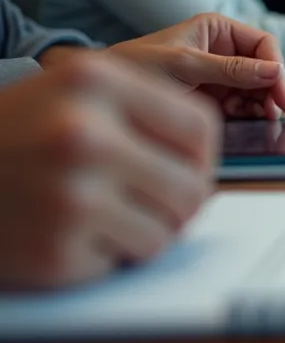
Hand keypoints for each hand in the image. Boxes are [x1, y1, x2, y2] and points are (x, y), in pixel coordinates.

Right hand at [0, 54, 219, 289]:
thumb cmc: (13, 137)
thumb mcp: (72, 93)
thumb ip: (142, 110)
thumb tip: (207, 160)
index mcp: (96, 81)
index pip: (200, 127)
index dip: (202, 157)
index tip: (185, 169)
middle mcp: (85, 134)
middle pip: (193, 187)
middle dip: (178, 204)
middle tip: (147, 203)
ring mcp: (71, 195)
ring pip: (167, 231)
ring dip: (145, 231)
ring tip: (103, 216)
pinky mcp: (57, 250)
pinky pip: (126, 261)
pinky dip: (108, 254)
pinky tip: (70, 233)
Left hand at [106, 13, 284, 119]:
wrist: (100, 92)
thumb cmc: (135, 66)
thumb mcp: (184, 65)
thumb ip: (230, 69)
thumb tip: (274, 72)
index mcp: (217, 30)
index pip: (263, 44)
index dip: (276, 67)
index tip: (279, 94)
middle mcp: (222, 51)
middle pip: (264, 68)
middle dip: (270, 89)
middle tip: (274, 113)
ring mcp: (219, 76)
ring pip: (257, 89)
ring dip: (261, 104)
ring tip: (259, 119)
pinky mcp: (213, 99)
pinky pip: (242, 105)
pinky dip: (248, 114)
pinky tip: (244, 121)